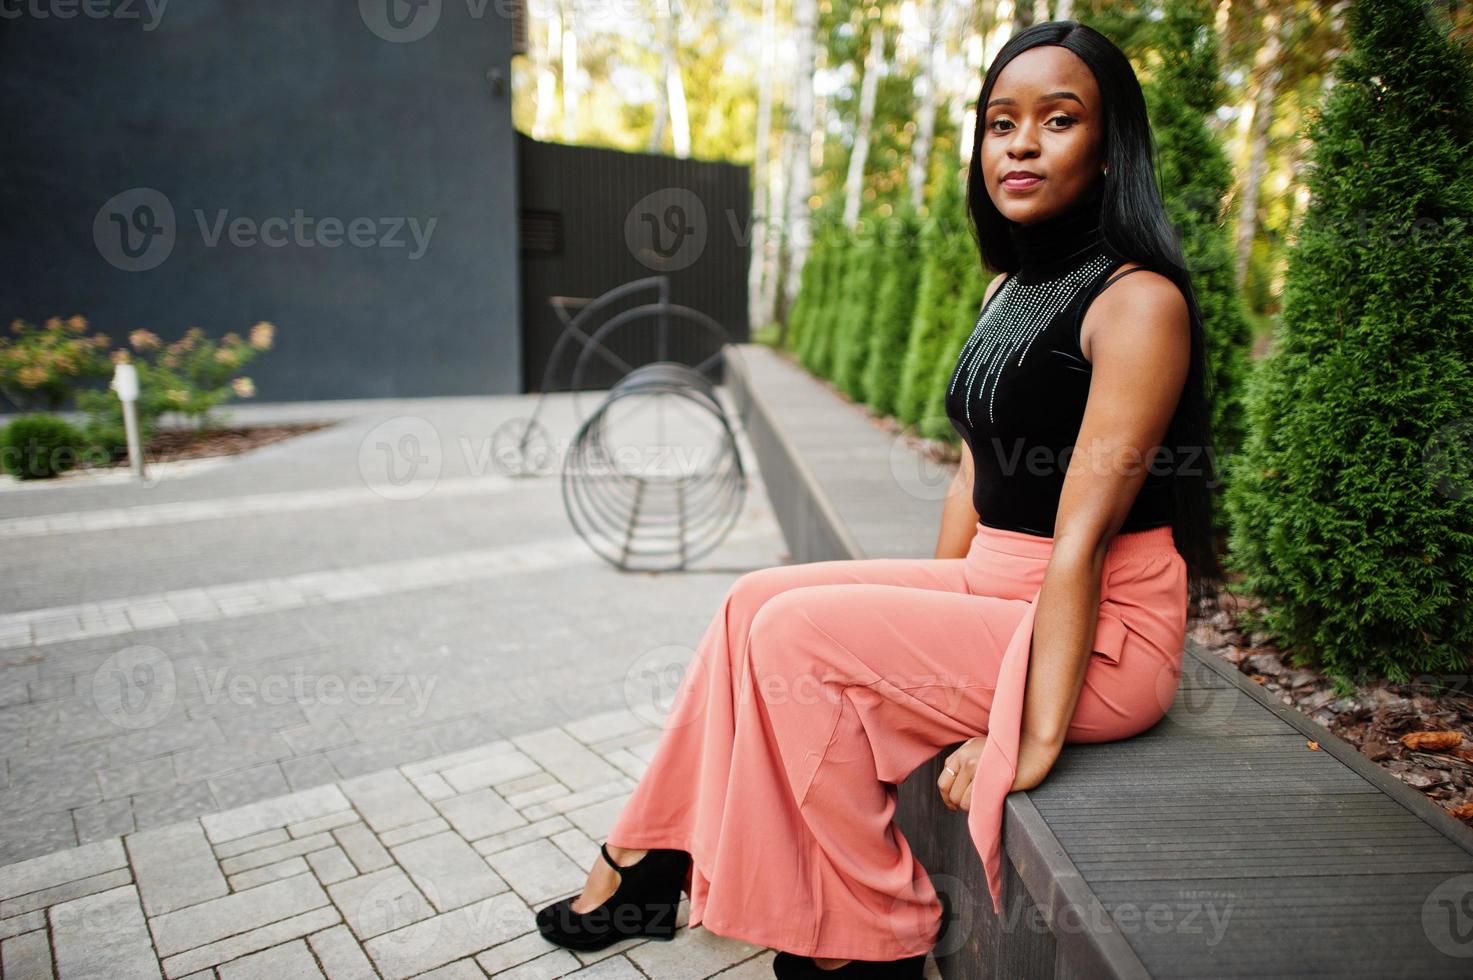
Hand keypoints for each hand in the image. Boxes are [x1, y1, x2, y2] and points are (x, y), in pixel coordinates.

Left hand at [937, 731, 1062, 811]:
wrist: (1034, 745)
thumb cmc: (1015, 751)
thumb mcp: (986, 749)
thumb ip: (970, 761)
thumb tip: (960, 787)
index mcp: (964, 750)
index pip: (944, 779)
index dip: (948, 796)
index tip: (955, 804)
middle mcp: (965, 757)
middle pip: (950, 792)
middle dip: (959, 804)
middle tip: (973, 807)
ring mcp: (975, 767)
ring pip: (960, 800)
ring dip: (971, 808)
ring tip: (985, 804)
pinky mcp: (986, 779)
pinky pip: (973, 803)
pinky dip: (978, 810)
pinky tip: (988, 805)